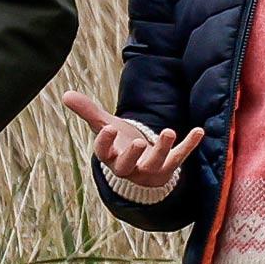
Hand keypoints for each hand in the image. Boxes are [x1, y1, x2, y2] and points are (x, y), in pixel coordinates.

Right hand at [63, 91, 204, 189]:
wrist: (141, 167)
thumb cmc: (120, 143)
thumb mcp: (104, 126)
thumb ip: (88, 111)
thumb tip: (65, 94)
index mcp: (112, 158)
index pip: (104, 154)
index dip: (105, 143)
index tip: (108, 128)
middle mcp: (130, 167)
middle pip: (128, 166)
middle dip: (132, 156)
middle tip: (137, 142)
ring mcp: (150, 169)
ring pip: (156, 163)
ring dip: (162, 149)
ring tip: (167, 132)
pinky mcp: (169, 167)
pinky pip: (180, 158)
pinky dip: (189, 145)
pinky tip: (199, 131)